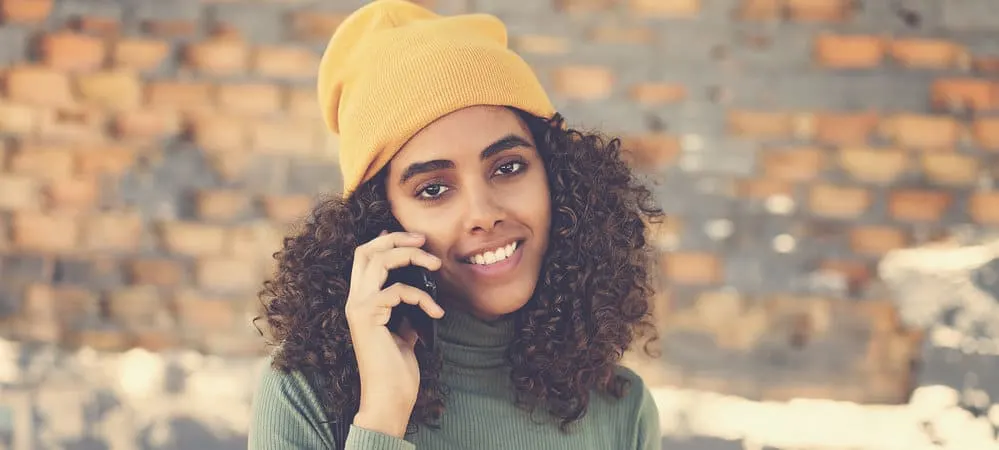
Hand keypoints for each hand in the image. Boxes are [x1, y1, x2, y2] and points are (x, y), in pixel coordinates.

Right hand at [345, 231, 444, 437]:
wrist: (389, 397)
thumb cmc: (397, 370)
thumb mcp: (405, 331)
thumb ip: (406, 310)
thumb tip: (422, 292)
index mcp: (361, 302)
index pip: (364, 258)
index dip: (386, 241)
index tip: (414, 239)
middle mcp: (354, 301)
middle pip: (367, 251)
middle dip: (397, 239)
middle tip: (424, 240)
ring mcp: (358, 307)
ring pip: (379, 261)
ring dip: (410, 256)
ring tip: (435, 264)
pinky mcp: (367, 316)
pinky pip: (398, 291)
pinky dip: (422, 297)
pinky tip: (437, 312)